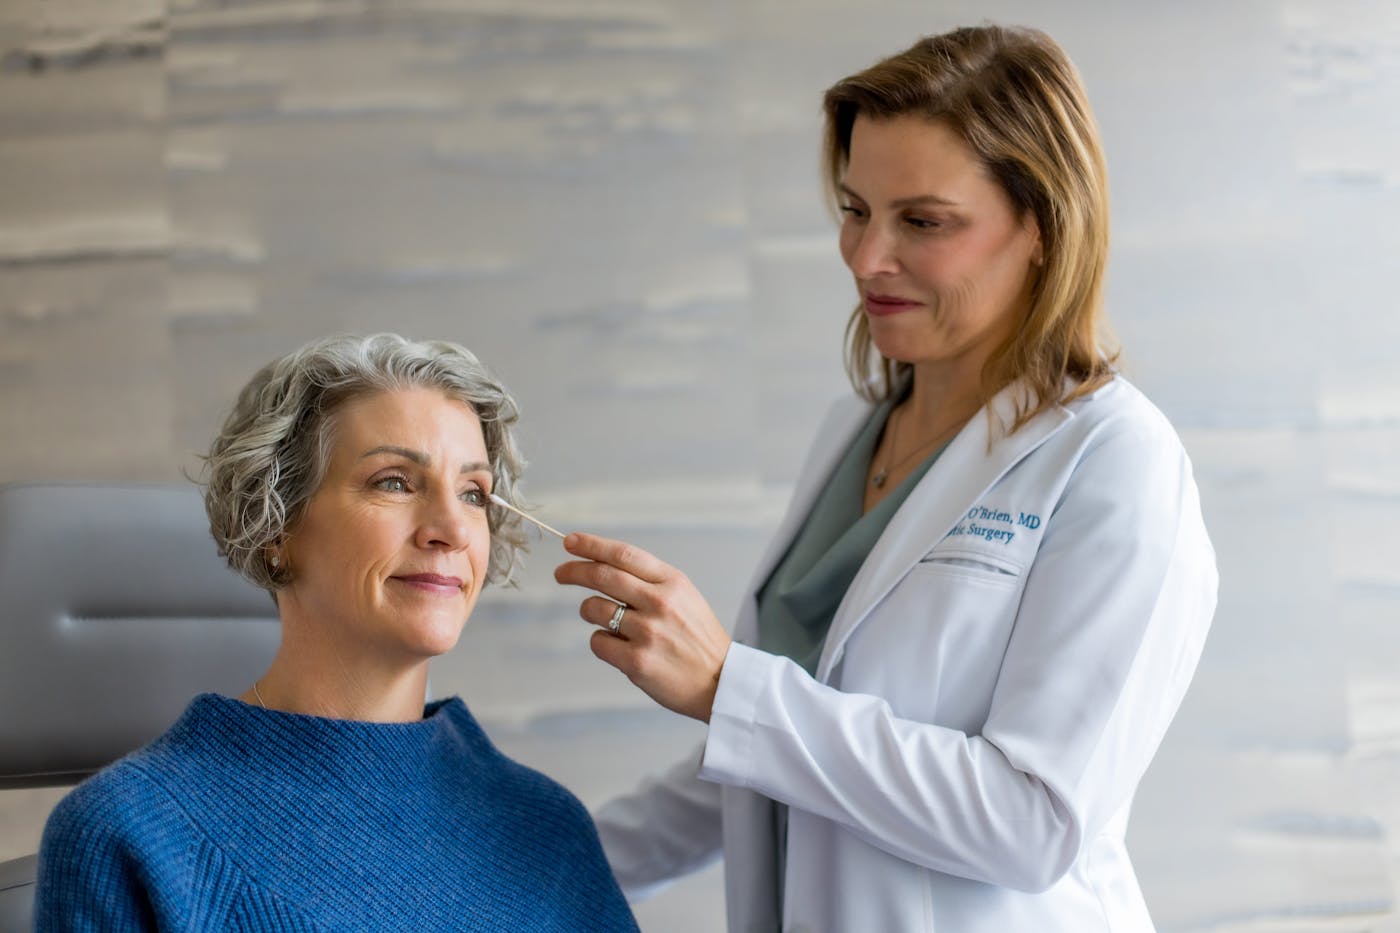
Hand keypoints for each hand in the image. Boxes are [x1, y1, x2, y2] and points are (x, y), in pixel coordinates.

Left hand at [554, 532, 731, 721]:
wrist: (721, 681)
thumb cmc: (698, 639)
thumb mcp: (685, 597)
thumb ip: (650, 581)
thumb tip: (604, 565)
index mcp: (672, 582)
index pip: (624, 555)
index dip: (592, 545)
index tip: (570, 541)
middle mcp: (660, 603)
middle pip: (602, 576)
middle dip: (574, 571)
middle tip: (561, 573)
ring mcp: (648, 632)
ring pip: (594, 609)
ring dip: (590, 612)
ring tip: (607, 621)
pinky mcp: (637, 661)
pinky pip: (598, 642)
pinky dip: (602, 643)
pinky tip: (621, 649)